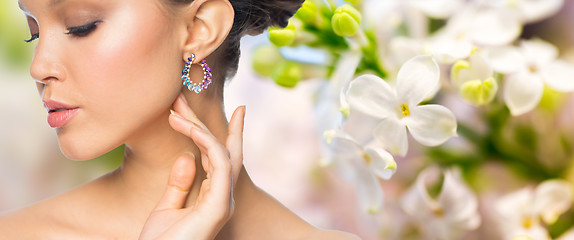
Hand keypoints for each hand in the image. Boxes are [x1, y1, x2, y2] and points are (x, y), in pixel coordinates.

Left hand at [139, 93, 245, 239]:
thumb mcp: (166, 209)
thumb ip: (179, 184)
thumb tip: (187, 157)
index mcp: (214, 198)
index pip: (224, 160)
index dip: (230, 134)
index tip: (238, 109)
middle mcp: (223, 198)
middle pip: (225, 152)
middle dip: (210, 123)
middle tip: (186, 97)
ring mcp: (223, 202)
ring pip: (221, 152)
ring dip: (199, 127)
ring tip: (175, 111)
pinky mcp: (219, 206)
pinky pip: (218, 163)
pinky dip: (204, 141)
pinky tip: (184, 127)